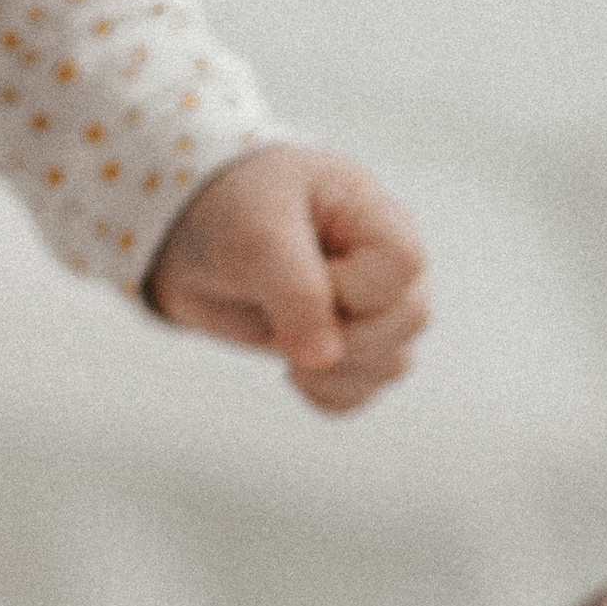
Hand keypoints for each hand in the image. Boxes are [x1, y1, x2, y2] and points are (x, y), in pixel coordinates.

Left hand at [146, 143, 428, 414]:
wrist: (195, 235)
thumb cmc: (233, 212)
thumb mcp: (255, 236)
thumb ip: (295, 290)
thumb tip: (326, 358)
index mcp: (375, 216)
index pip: (403, 265)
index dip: (354, 286)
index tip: (303, 274)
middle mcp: (385, 265)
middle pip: (411, 318)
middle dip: (343, 332)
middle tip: (281, 312)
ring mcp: (374, 310)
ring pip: (392, 363)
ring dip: (332, 369)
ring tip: (279, 337)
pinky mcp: (348, 350)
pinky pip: (360, 393)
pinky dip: (324, 393)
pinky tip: (290, 367)